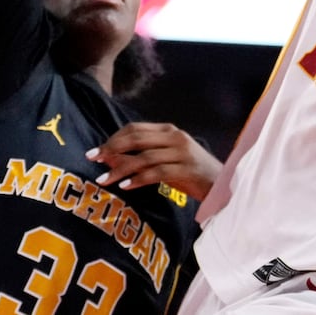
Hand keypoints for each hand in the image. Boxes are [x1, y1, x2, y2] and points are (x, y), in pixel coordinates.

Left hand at [85, 121, 221, 201]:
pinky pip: (157, 172)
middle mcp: (175, 137)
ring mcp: (182, 153)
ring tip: (104, 179)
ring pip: (144, 157)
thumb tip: (110, 159)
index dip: (113, 139)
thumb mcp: (166, 160)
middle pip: (137, 139)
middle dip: (112, 149)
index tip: (95, 152)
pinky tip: (126, 186)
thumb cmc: (190, 172)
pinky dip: (139, 179)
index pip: (135, 129)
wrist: (221, 183)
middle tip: (94, 161)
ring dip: (121, 168)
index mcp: (168, 131)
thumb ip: (142, 156)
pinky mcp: (186, 169)